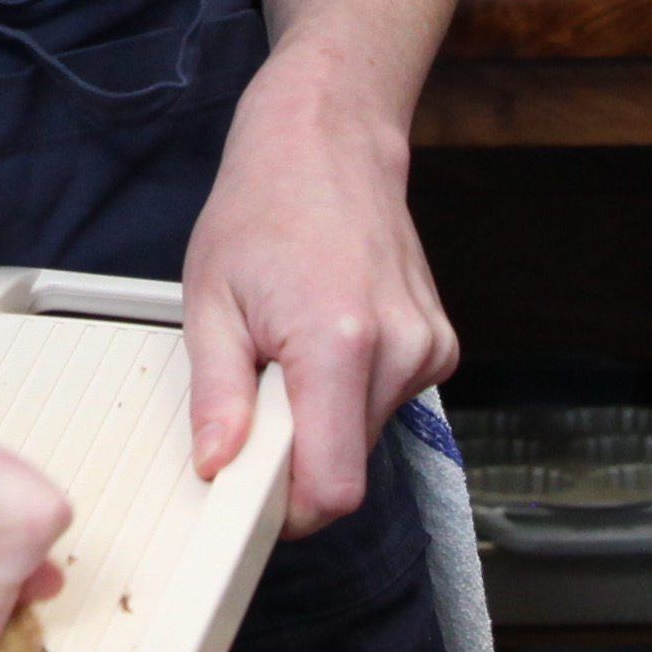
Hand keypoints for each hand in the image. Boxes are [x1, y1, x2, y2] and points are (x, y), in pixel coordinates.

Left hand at [179, 63, 459, 531]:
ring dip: (321, 421)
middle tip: (257, 397)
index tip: (248, 494)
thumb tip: (218, 467)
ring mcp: (429, 349)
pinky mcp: (440, 347)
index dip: (287, 511)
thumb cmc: (264, 206)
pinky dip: (349, 394)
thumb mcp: (211, 300)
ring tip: (291, 352)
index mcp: (338, 344)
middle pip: (347, 469)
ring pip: (365, 439)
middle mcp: (399, 351)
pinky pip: (386, 405)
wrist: (328, 140)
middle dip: (295, 455)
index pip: (332, 489)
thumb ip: (217, 395)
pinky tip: (328, 337)